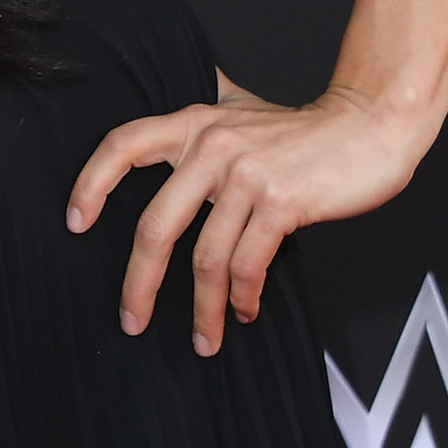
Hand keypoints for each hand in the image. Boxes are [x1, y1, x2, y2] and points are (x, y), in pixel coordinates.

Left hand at [65, 74, 426, 355]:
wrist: (372, 124)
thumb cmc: (307, 129)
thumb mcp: (242, 109)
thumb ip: (205, 118)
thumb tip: (164, 127)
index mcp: (194, 123)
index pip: (123, 145)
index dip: (91, 183)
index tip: (75, 223)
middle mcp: (213, 145)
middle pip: (155, 226)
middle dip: (139, 283)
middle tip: (132, 319)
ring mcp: (247, 174)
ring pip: (206, 258)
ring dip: (202, 309)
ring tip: (202, 338)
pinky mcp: (282, 201)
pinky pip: (248, 264)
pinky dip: (241, 297)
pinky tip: (241, 311)